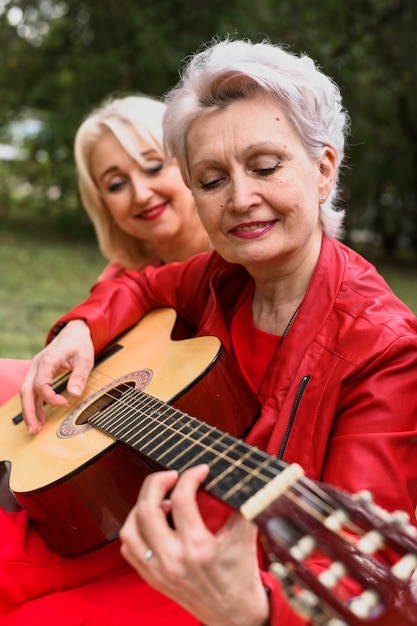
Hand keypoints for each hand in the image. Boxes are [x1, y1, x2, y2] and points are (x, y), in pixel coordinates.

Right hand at [20, 320, 93, 433]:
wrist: (73, 333)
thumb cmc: (79, 345)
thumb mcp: (85, 359)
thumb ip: (79, 376)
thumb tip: (74, 394)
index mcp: (48, 360)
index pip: (41, 384)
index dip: (51, 398)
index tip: (65, 404)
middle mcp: (37, 365)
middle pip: (26, 390)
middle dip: (28, 412)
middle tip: (35, 429)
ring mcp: (35, 369)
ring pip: (26, 392)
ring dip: (29, 411)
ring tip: (35, 429)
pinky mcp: (38, 373)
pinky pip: (32, 391)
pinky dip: (34, 405)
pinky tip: (39, 418)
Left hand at [120, 465, 269, 625]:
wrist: (235, 616)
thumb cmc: (241, 575)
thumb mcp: (246, 536)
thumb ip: (243, 504)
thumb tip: (240, 478)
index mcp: (198, 548)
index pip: (182, 499)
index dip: (190, 476)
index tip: (200, 470)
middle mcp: (173, 559)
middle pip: (147, 509)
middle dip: (157, 482)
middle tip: (172, 476)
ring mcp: (158, 570)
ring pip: (131, 528)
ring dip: (142, 506)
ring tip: (161, 500)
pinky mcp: (151, 577)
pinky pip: (128, 547)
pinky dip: (135, 528)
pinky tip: (152, 521)